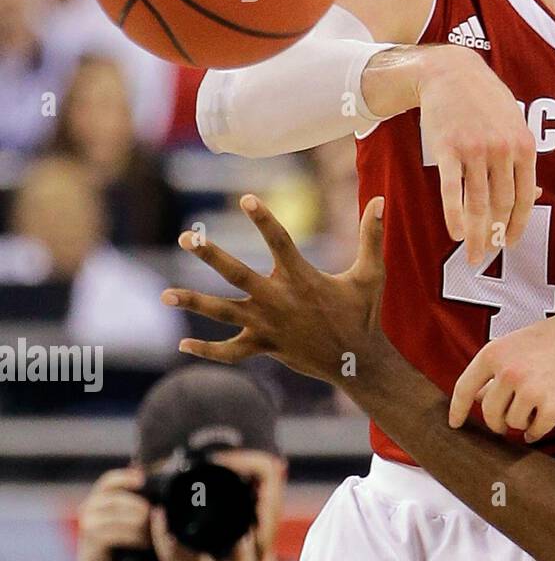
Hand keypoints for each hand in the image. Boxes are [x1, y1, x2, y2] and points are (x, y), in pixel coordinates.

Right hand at [72, 466, 149, 560]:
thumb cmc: (114, 547)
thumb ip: (132, 504)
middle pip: (120, 498)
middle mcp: (88, 508)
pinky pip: (120, 533)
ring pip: (122, 516)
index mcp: (96, 500)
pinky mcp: (91, 540)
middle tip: (158, 517)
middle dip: (142, 507)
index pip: (108, 480)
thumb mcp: (122, 521)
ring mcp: (88, 523)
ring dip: (143, 524)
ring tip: (154, 533)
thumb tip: (155, 485)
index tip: (143, 479)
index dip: (126, 477)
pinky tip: (146, 543)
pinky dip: (137, 537)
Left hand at [153, 513, 260, 560]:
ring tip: (160, 521)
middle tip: (158, 512)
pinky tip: (166, 540)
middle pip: (167, 555)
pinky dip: (164, 555)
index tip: (167, 514)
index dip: (171, 532)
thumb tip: (239, 521)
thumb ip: (243, 546)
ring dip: (159, 542)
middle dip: (159, 533)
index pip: (184, 551)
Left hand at [162, 194, 391, 386]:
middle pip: (237, 274)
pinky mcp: (265, 346)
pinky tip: (184, 344)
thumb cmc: (364, 314)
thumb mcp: (372, 274)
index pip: (280, 241)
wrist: (358, 361)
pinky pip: (231, 351)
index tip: (246, 199)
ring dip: (193, 302)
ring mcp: (268, 325)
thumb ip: (372, 236)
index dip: (264, 219)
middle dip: (210, 256)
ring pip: (223, 312)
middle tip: (186, 238)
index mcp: (302, 278)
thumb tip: (382, 200)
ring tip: (165, 295)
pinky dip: (207, 350)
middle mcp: (279, 300)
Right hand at [363, 45, 536, 265]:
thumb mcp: (515, 124)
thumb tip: (537, 196)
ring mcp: (475, 150)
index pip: (524, 197)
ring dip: (476, 234)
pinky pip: (452, 190)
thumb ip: (523, 159)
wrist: (452, 72)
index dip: (518, 225)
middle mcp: (503, 150)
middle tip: (486, 255)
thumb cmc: (486, 101)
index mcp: (524, 146)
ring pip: (478, 203)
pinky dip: (454, 215)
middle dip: (495, 235)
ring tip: (472, 254)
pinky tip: (456, 233)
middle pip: (501, 205)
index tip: (510, 244)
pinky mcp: (447, 149)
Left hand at [449, 303, 554, 442]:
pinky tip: (543, 423)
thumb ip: (496, 370)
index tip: (455, 424)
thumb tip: (476, 398)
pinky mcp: (553, 405)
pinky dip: (538, 431)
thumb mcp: (518, 345)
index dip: (457, 410)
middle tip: (508, 421)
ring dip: (524, 420)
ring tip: (538, 404)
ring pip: (513, 423)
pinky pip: (536, 430)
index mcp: (495, 352)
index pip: (464, 388)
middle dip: (499, 421)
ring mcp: (531, 388)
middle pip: (490, 413)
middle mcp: (509, 370)